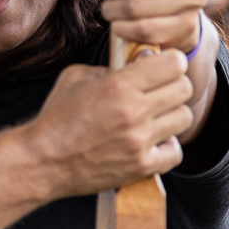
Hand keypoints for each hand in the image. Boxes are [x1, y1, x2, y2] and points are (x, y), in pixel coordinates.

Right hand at [27, 49, 192, 195]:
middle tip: (160, 90)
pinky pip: (175, 151)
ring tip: (155, 117)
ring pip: (183, 118)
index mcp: (118, 85)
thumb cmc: (57, 118)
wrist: (44, 160)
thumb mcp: (76, 77)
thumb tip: (135, 65)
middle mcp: (134, 111)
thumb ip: (108, 68)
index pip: (173, 63)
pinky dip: (167, 146)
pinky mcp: (142, 166)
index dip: (171, 61)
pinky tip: (151, 142)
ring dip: (171, 115)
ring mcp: (140, 141)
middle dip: (173, 84)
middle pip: (184, 88)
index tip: (164, 66)